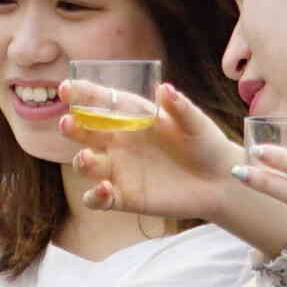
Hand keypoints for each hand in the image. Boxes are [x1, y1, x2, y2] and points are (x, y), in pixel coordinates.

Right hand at [64, 81, 255, 225]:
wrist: (219, 182)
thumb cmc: (206, 145)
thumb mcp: (195, 123)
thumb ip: (179, 108)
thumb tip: (164, 89)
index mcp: (132, 117)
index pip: (101, 101)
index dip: (82, 94)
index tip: (66, 89)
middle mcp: (119, 141)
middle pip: (86, 132)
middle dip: (73, 127)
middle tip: (68, 122)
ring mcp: (119, 170)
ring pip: (87, 164)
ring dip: (82, 162)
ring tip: (87, 159)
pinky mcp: (124, 197)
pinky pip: (99, 198)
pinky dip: (95, 195)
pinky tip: (105, 189)